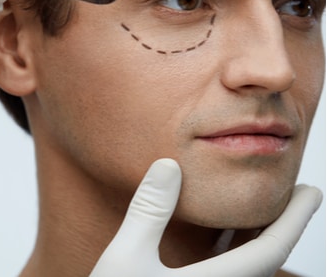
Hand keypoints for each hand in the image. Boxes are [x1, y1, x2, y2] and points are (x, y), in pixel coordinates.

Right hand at [90, 158, 322, 276]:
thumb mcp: (125, 259)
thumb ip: (148, 212)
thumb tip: (168, 166)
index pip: (269, 250)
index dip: (294, 218)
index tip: (311, 191)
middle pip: (266, 260)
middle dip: (282, 225)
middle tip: (291, 194)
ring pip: (249, 269)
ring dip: (260, 238)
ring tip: (260, 210)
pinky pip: (231, 274)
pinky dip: (237, 252)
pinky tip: (223, 239)